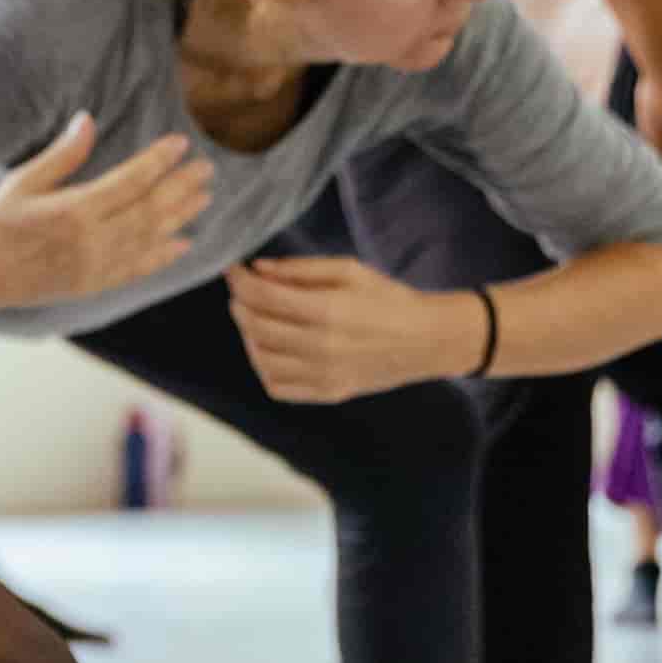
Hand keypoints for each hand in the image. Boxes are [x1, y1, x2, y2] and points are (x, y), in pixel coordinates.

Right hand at [0, 114, 214, 315]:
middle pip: (148, 210)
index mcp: (72, 211)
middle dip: (180, 187)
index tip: (181, 144)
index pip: (129, 182)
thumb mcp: (22, 181)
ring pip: (149, 239)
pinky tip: (183, 243)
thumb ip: (62, 154)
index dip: (158, 162)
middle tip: (207, 169)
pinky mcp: (91, 285)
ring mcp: (94, 267)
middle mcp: (90, 242)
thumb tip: (89, 118)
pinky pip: (136, 269)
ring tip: (204, 197)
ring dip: (180, 217)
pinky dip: (162, 256)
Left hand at [222, 256, 462, 403]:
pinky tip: (271, 348)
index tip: (233, 270)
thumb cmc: (390, 299)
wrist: (428, 340)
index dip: (240, 282)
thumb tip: (258, 269)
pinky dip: (265, 367)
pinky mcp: (327, 393)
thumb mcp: (350, 271)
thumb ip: (301, 269)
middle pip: (257, 327)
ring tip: (255, 318)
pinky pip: (278, 386)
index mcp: (329, 311)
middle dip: (240, 305)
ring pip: (262, 359)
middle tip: (241, 291)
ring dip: (249, 335)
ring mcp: (324, 375)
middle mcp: (322, 347)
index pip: (264, 298)